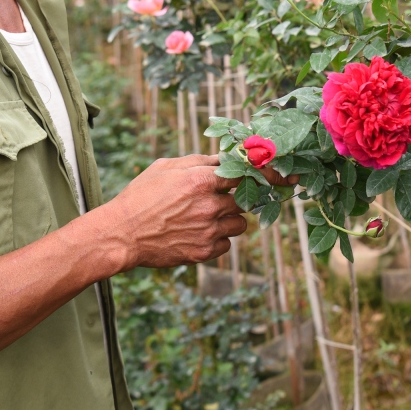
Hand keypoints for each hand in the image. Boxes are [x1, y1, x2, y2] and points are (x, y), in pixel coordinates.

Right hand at [88, 155, 296, 271]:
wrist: (121, 234)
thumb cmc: (141, 196)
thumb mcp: (167, 167)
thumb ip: (200, 161)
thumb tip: (226, 157)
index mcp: (201, 179)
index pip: (248, 174)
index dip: (271, 175)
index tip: (290, 178)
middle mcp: (209, 205)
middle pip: (245, 200)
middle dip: (236, 199)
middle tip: (215, 199)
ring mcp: (208, 230)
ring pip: (240, 224)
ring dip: (229, 219)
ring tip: (202, 217)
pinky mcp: (203, 252)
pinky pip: (226, 244)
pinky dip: (217, 239)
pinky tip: (195, 232)